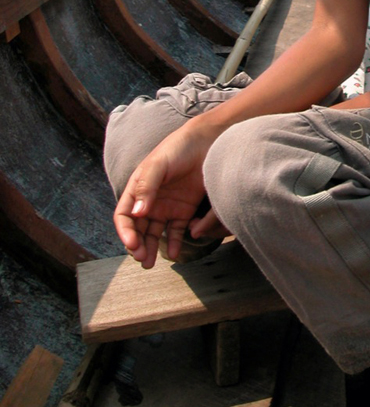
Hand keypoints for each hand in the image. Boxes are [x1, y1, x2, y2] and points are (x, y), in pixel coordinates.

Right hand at [113, 119, 220, 267]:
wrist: (207, 142)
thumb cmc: (178, 149)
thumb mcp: (159, 164)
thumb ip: (147, 186)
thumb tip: (138, 213)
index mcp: (137, 189)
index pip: (124, 216)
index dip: (125, 232)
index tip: (132, 244)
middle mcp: (149, 200)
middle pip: (138, 229)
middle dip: (137, 245)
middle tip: (142, 259)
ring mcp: (167, 206)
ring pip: (154, 233)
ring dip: (151, 248)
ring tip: (151, 263)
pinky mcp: (184, 210)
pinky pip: (176, 231)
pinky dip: (173, 243)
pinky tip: (174, 253)